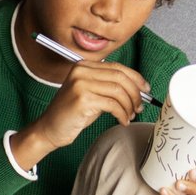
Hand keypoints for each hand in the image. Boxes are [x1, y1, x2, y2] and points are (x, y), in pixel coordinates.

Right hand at [31, 60, 149, 148]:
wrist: (50, 128)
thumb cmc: (72, 113)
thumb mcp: (91, 93)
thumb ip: (109, 86)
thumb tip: (138, 88)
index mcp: (83, 66)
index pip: (118, 67)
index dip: (136, 78)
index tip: (145, 90)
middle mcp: (81, 71)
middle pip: (120, 77)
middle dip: (135, 93)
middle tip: (139, 106)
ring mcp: (81, 84)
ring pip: (118, 91)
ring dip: (129, 106)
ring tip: (130, 115)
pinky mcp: (82, 99)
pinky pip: (112, 105)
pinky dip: (122, 114)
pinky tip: (122, 121)